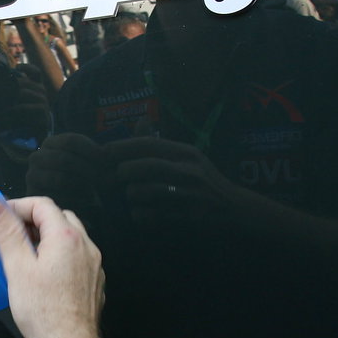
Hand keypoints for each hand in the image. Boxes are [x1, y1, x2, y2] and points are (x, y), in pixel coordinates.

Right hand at [0, 195, 104, 337]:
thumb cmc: (46, 314)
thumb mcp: (17, 267)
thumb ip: (6, 231)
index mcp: (67, 238)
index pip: (41, 205)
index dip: (17, 206)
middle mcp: (85, 247)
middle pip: (57, 218)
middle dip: (31, 221)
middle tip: (9, 233)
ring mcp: (92, 265)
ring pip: (67, 238)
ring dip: (44, 239)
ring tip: (21, 255)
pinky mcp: (92, 281)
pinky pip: (74, 258)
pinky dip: (56, 257)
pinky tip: (40, 274)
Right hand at [26, 133, 110, 214]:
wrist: (70, 197)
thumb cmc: (83, 175)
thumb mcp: (90, 160)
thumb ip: (98, 154)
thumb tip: (108, 153)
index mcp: (51, 143)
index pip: (71, 141)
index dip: (91, 150)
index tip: (105, 160)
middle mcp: (38, 157)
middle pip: (64, 159)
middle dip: (85, 170)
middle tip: (99, 179)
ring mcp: (33, 176)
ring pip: (60, 178)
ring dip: (80, 185)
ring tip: (93, 190)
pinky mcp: (34, 194)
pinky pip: (55, 196)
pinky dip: (73, 199)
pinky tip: (84, 201)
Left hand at [105, 137, 243, 226]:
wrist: (233, 207)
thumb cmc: (204, 180)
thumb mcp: (188, 156)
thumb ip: (162, 143)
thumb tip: (140, 121)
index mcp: (186, 153)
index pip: (149, 144)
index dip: (123, 147)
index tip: (104, 151)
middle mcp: (188, 170)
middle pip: (145, 166)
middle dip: (124, 171)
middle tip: (114, 177)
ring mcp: (188, 194)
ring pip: (145, 191)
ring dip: (131, 195)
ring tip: (131, 196)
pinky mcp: (186, 216)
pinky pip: (151, 215)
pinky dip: (140, 215)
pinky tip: (141, 214)